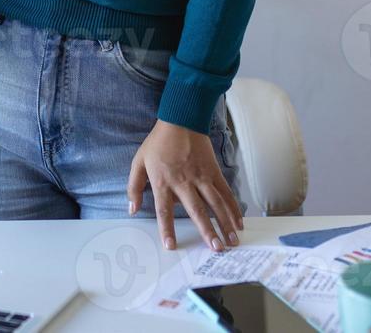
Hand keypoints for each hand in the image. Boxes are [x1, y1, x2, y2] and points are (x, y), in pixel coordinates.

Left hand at [127, 119, 243, 252]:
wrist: (180, 120)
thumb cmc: (158, 143)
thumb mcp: (138, 162)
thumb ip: (134, 187)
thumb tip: (131, 209)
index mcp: (163, 182)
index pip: (164, 210)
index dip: (167, 229)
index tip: (171, 246)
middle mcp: (184, 182)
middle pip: (197, 210)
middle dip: (207, 231)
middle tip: (216, 249)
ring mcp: (202, 177)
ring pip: (216, 204)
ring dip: (225, 224)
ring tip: (232, 241)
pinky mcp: (214, 172)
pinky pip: (225, 193)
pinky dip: (233, 208)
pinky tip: (239, 222)